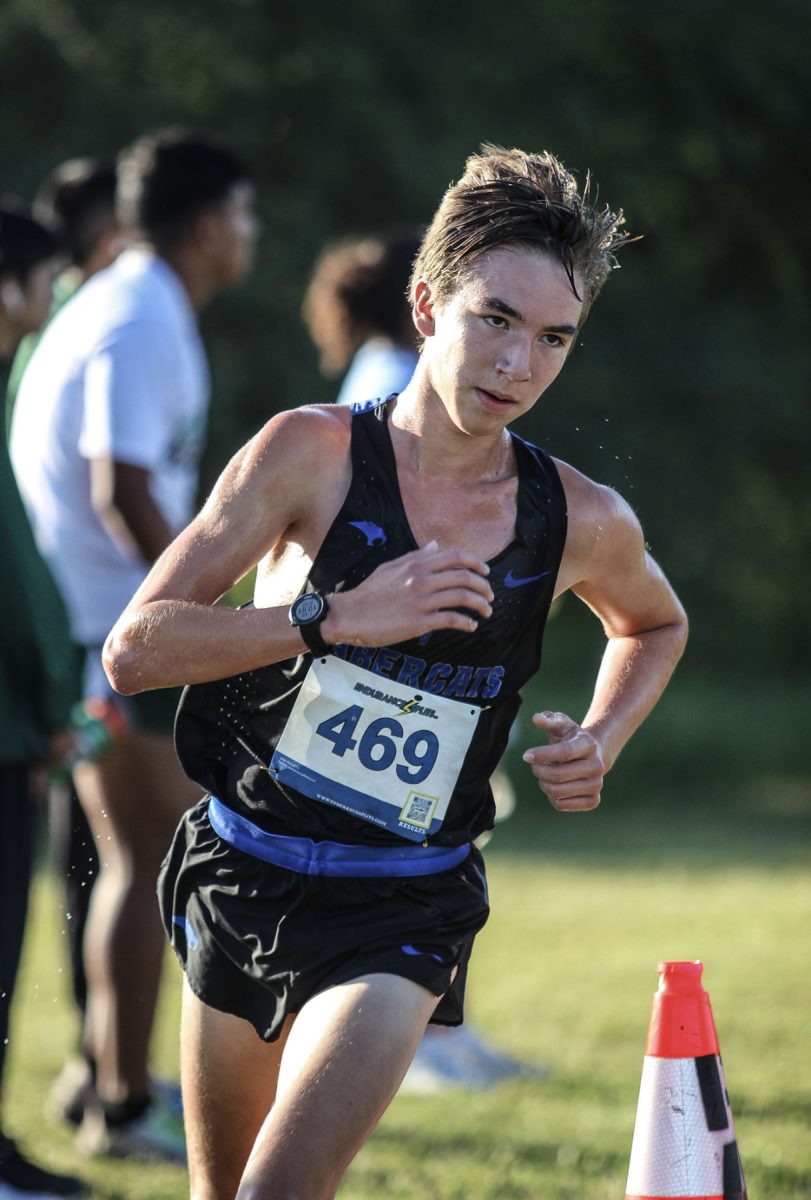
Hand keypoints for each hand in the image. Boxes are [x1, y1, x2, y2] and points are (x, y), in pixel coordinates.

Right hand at [323, 541, 493, 646]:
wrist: (348, 615)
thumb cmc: (369, 592)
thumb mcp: (390, 567)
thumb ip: (416, 556)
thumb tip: (435, 545)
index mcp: (416, 564)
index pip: (455, 556)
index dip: (476, 562)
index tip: (485, 571)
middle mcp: (421, 579)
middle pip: (465, 577)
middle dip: (484, 586)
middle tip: (490, 596)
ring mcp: (421, 601)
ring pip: (462, 597)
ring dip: (480, 604)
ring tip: (486, 611)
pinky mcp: (418, 622)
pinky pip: (451, 619)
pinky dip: (467, 622)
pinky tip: (471, 626)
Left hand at [522, 711, 604, 811]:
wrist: (594, 755)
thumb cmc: (572, 738)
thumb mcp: (562, 724)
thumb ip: (549, 720)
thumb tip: (536, 718)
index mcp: (589, 745)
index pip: (564, 752)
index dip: (543, 755)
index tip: (526, 756)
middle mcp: (597, 766)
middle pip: (558, 776)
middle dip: (539, 771)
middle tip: (535, 766)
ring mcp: (597, 785)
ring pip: (558, 792)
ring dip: (543, 784)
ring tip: (544, 775)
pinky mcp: (593, 801)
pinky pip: (561, 805)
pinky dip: (551, 797)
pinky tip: (555, 786)